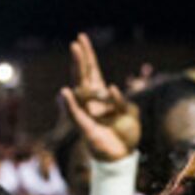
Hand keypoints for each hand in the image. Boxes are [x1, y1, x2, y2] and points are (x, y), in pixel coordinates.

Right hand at [56, 32, 139, 164]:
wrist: (122, 155)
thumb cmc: (126, 132)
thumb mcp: (130, 113)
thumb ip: (121, 100)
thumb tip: (110, 89)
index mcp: (103, 95)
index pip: (93, 72)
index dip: (89, 56)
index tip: (82, 38)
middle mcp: (92, 102)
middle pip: (83, 77)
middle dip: (80, 59)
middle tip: (76, 43)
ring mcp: (86, 112)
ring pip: (79, 90)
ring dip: (77, 71)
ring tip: (76, 53)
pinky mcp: (84, 127)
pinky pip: (75, 114)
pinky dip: (70, 104)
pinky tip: (65, 91)